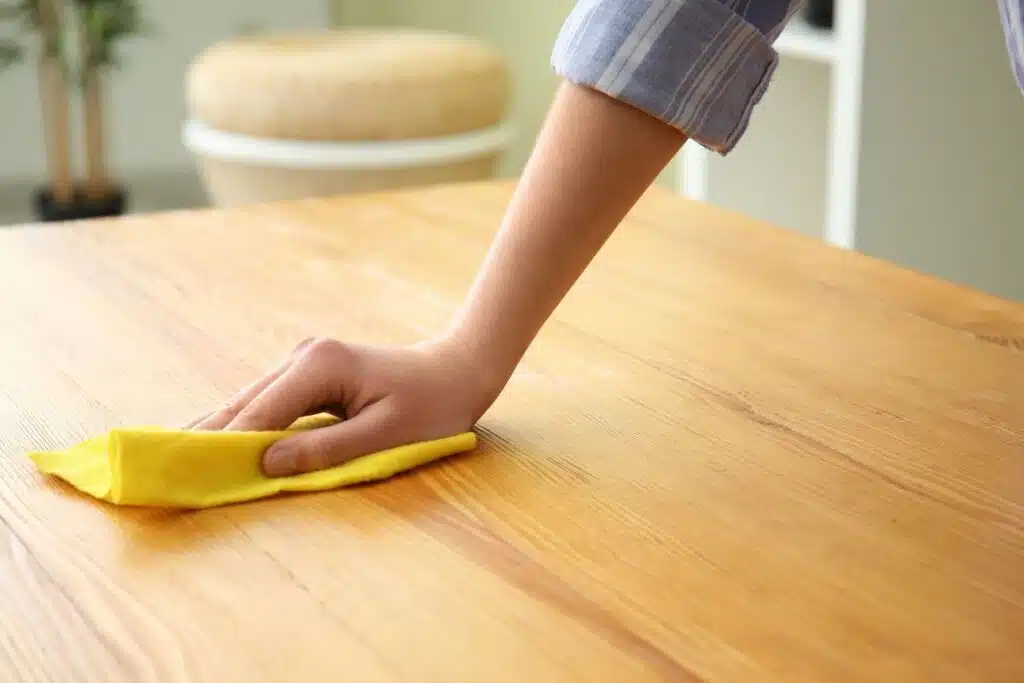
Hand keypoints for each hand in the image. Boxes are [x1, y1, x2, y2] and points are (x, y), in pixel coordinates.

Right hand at [188, 336, 495, 476]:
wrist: (456, 370)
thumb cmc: (432, 406)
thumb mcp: (386, 434)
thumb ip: (327, 449)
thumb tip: (266, 463)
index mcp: (320, 366)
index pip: (260, 412)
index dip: (222, 445)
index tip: (185, 472)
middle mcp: (304, 356)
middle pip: (244, 402)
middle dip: (206, 436)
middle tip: (163, 469)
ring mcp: (304, 360)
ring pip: (250, 399)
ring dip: (218, 429)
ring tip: (175, 459)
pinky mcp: (309, 371)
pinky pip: (266, 401)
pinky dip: (242, 423)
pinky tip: (214, 441)